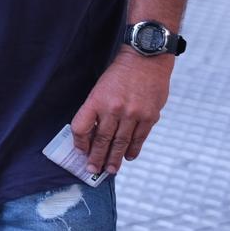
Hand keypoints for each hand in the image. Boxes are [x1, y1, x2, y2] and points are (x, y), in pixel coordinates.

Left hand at [70, 50, 172, 175]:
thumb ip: (97, 110)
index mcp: (97, 100)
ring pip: (121, 143)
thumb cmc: (119, 73)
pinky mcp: (149, 117)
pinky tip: (128, 157)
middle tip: (93, 170)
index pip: (82, 127)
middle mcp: (114, 109)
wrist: (146, 59)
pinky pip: (139, 138)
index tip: (80, 151)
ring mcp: (133, 114)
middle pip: (102, 139)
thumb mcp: (100, 87)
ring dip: (115, 158)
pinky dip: (133, 149)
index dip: (79, 142)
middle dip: (96, 157)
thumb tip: (92, 135)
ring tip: (110, 170)